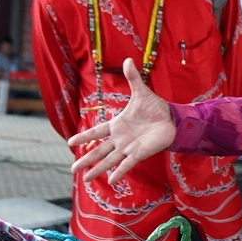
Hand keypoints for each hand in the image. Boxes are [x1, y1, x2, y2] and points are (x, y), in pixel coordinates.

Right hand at [67, 58, 175, 184]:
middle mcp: (120, 138)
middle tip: (72, 169)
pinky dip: (119, 172)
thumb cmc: (155, 108)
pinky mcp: (139, 154)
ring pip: (109, 160)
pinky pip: (127, 164)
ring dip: (98, 169)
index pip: (96, 131)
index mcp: (117, 125)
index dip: (84, 136)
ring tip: (85, 179)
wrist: (171, 119)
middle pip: (99, 150)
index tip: (69, 142)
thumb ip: (132, 78)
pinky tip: (110, 181)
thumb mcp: (141, 92)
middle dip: (86, 159)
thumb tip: (127, 59)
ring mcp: (128, 147)